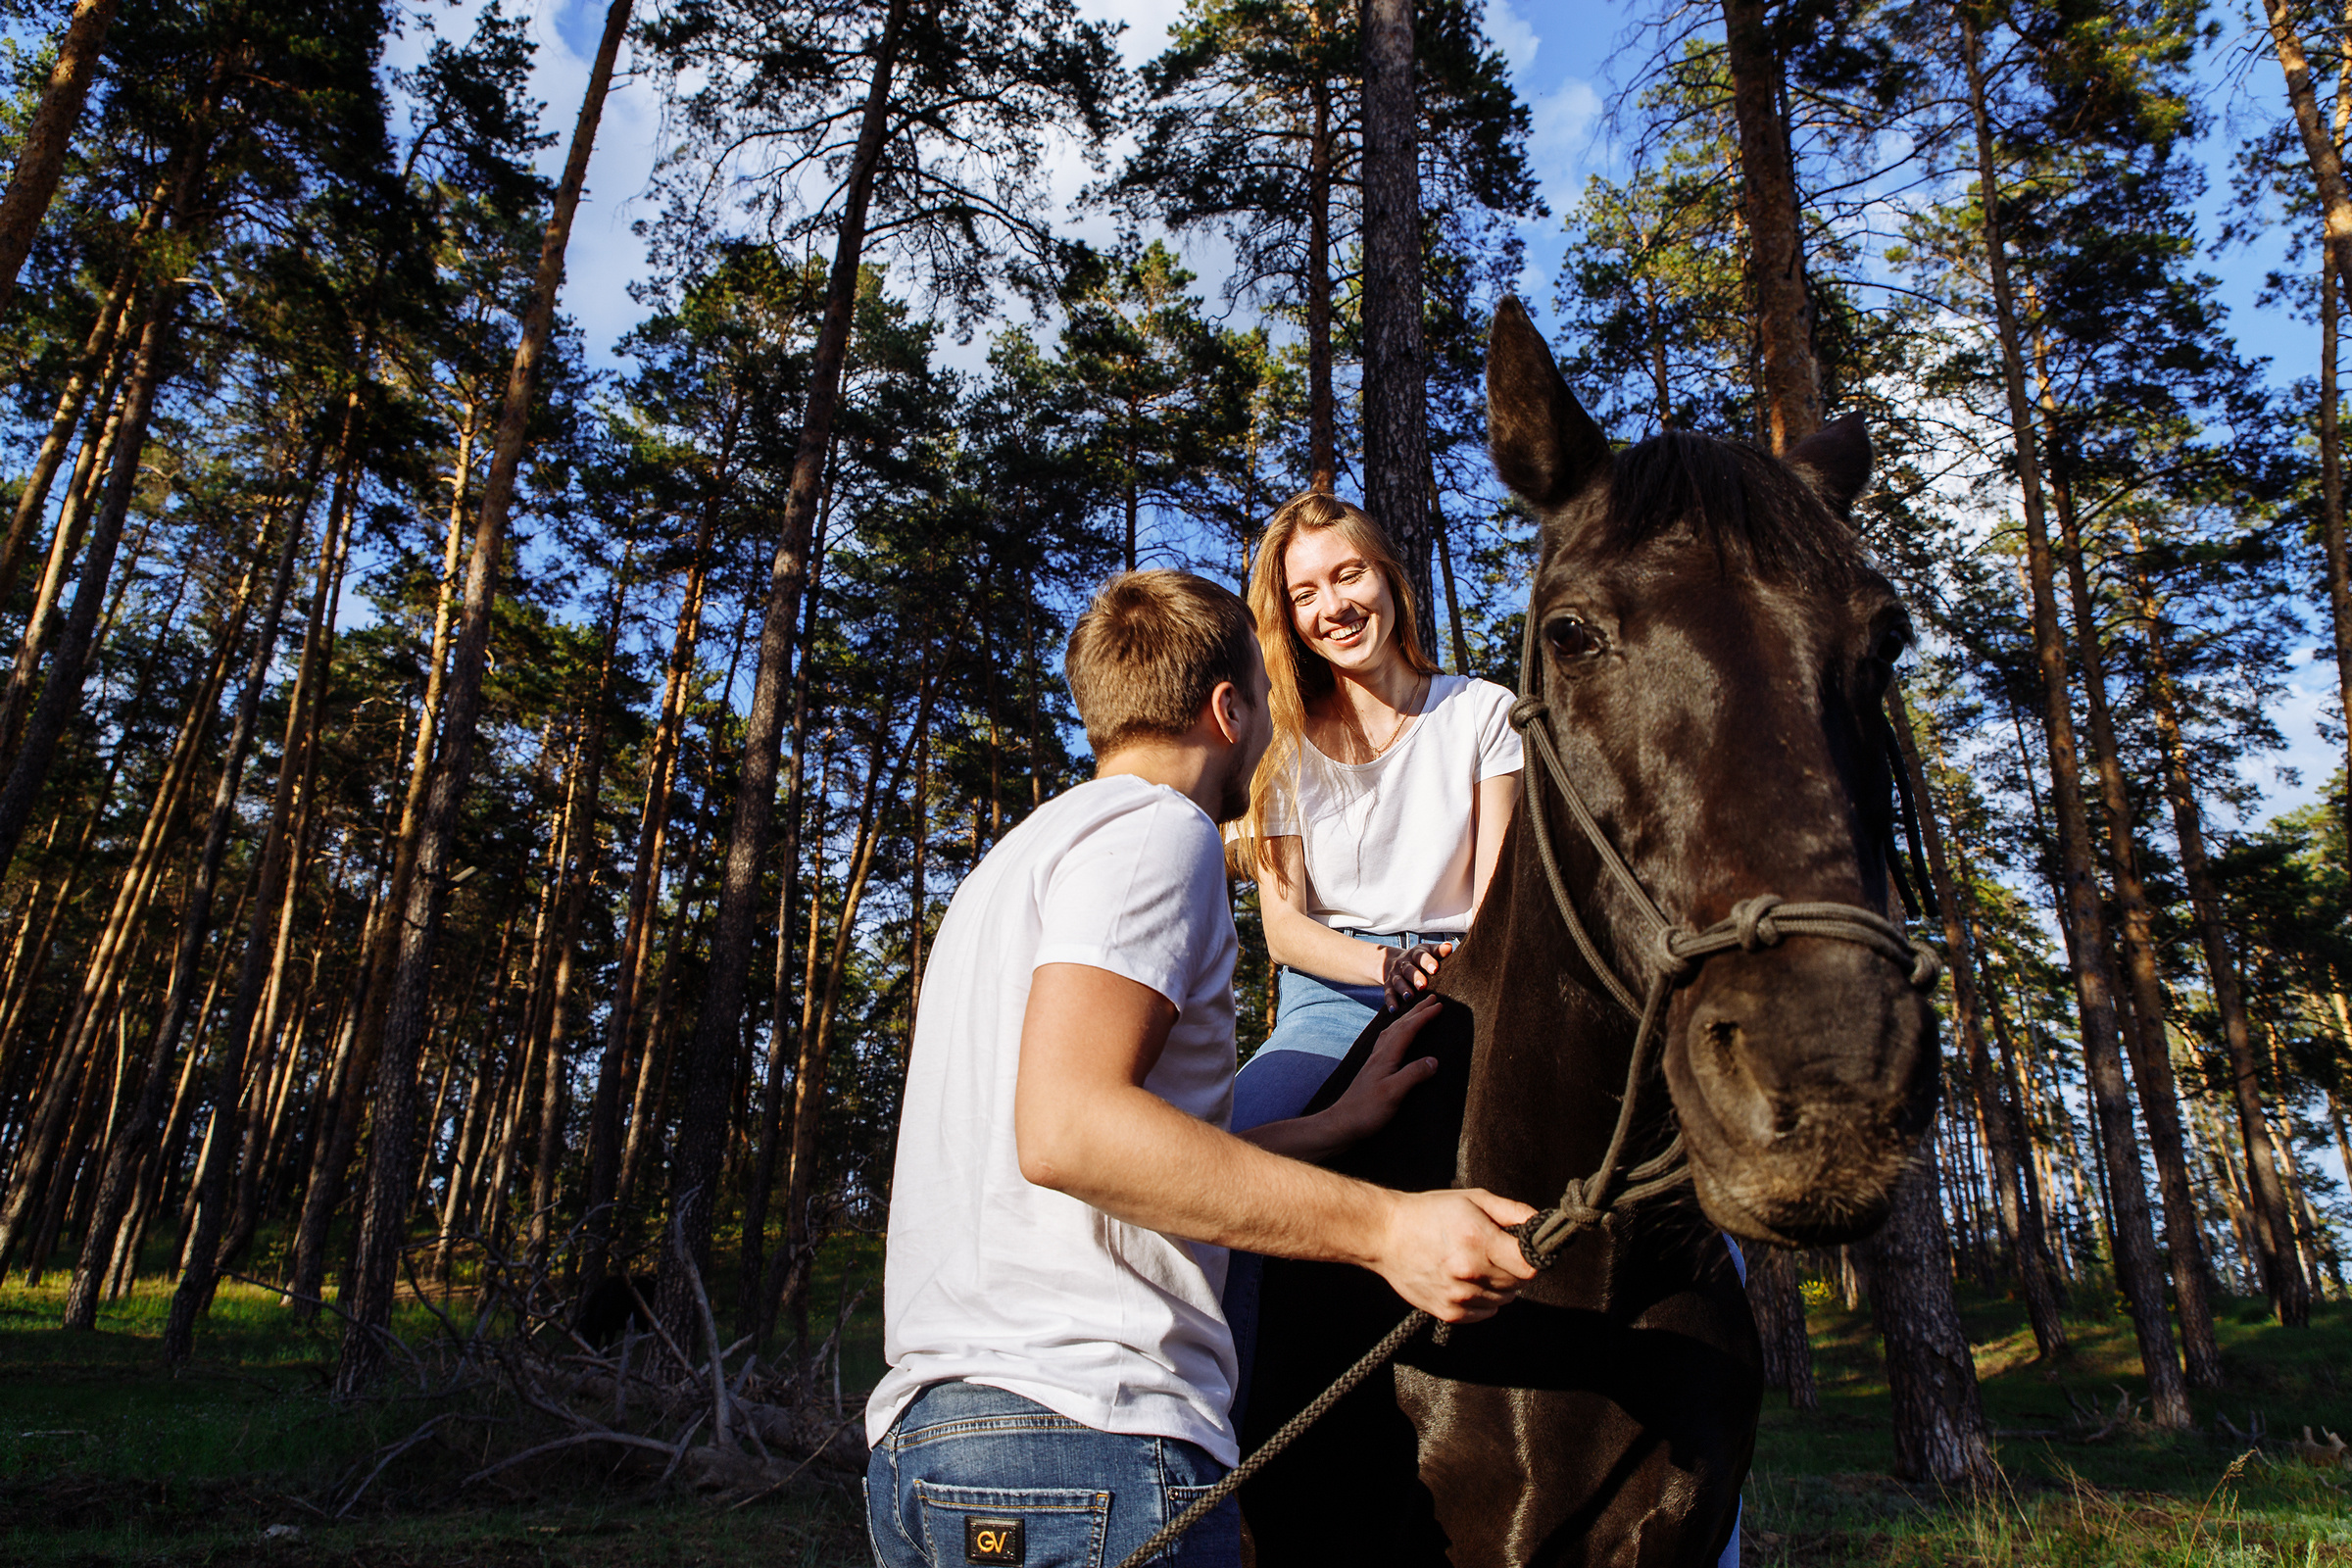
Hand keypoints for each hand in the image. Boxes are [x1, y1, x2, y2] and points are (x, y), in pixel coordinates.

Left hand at [1319, 995, 1442, 1145]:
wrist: (1342, 1124)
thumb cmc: (1367, 1110)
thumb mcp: (1394, 1093)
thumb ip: (1413, 1075)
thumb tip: (1435, 1060)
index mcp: (1385, 1057)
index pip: (1408, 1030)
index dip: (1424, 1016)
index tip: (1439, 1005)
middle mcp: (1379, 1054)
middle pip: (1399, 1026)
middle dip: (1417, 1011)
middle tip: (1432, 998)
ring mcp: (1374, 1062)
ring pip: (1392, 1031)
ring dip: (1406, 1018)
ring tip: (1416, 1011)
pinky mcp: (1373, 1071)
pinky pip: (1387, 1041)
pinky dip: (1396, 1032)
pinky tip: (1396, 1038)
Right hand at [1368, 1188, 1536, 1323]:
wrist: (1386, 1234)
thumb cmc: (1430, 1212)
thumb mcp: (1473, 1199)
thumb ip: (1513, 1211)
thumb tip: (1540, 1223)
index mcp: (1478, 1241)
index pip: (1528, 1266)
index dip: (1531, 1257)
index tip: (1523, 1250)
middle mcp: (1469, 1273)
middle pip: (1517, 1284)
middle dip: (1512, 1268)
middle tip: (1493, 1251)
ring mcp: (1458, 1296)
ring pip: (1503, 1300)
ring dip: (1499, 1284)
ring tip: (1476, 1263)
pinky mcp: (1449, 1312)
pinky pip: (1485, 1313)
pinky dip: (1484, 1299)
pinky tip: (1467, 1279)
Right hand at [1380, 941, 1453, 1010]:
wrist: (1394, 962)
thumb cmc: (1419, 959)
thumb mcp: (1428, 951)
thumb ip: (1439, 951)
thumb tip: (1449, 947)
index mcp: (1415, 955)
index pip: (1421, 956)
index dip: (1427, 962)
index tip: (1435, 969)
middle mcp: (1403, 964)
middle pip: (1408, 970)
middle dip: (1415, 977)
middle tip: (1422, 986)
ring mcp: (1394, 975)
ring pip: (1398, 982)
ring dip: (1403, 989)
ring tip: (1409, 997)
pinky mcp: (1388, 987)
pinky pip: (1388, 994)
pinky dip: (1391, 1002)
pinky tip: (1395, 1010)